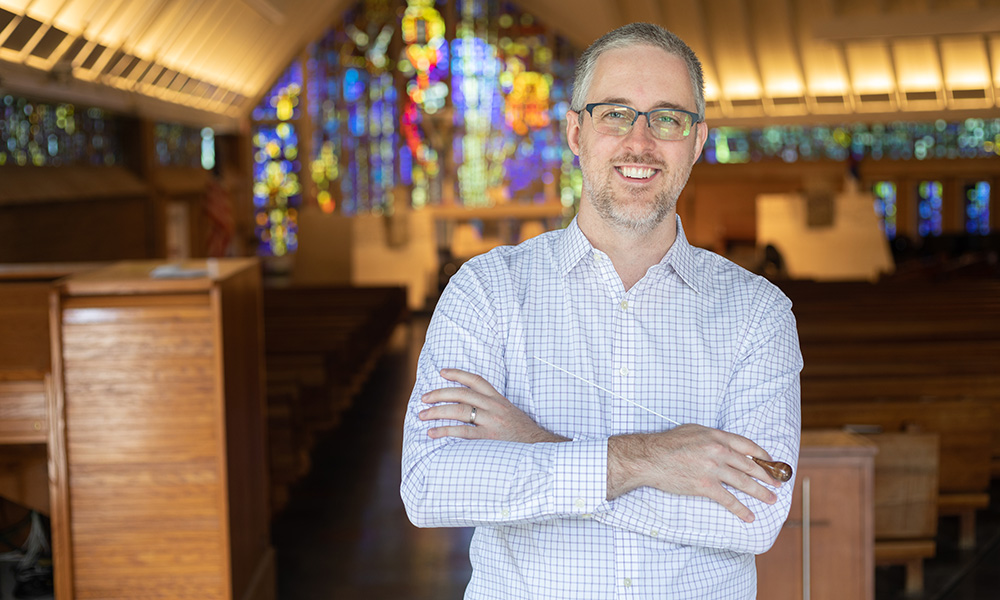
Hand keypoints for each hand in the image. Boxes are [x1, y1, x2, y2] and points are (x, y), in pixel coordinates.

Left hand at [419, 369, 568, 443]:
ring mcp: (492, 422)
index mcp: (499, 399)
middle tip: (424, 398)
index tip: (442, 372)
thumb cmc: (523, 434)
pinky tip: (432, 433)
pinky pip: (462, 432)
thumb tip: (472, 405)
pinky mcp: (489, 438)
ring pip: (459, 410)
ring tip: (422, 415)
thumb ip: (493, 407)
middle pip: (462, 393)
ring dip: (437, 412)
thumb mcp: (510, 413)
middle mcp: (494, 407)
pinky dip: (444, 431)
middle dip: (440, 394)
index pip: (477, 380)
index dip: (458, 374)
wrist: (540, 449)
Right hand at [607, 423, 781, 522]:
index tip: (771, 462)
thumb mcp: (693, 431)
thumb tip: (727, 444)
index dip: (762, 455)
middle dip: (767, 476)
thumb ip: (713, 437)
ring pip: (744, 483)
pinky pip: (728, 500)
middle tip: (777, 484)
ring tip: (771, 499)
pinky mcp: (705, 486)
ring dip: (760, 493)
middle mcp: (718, 451)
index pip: (748, 445)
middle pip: (750, 465)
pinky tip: (749, 516)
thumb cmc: (668, 443)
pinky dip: (741, 509)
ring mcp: (713, 469)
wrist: (650, 458)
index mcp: (717, 436)